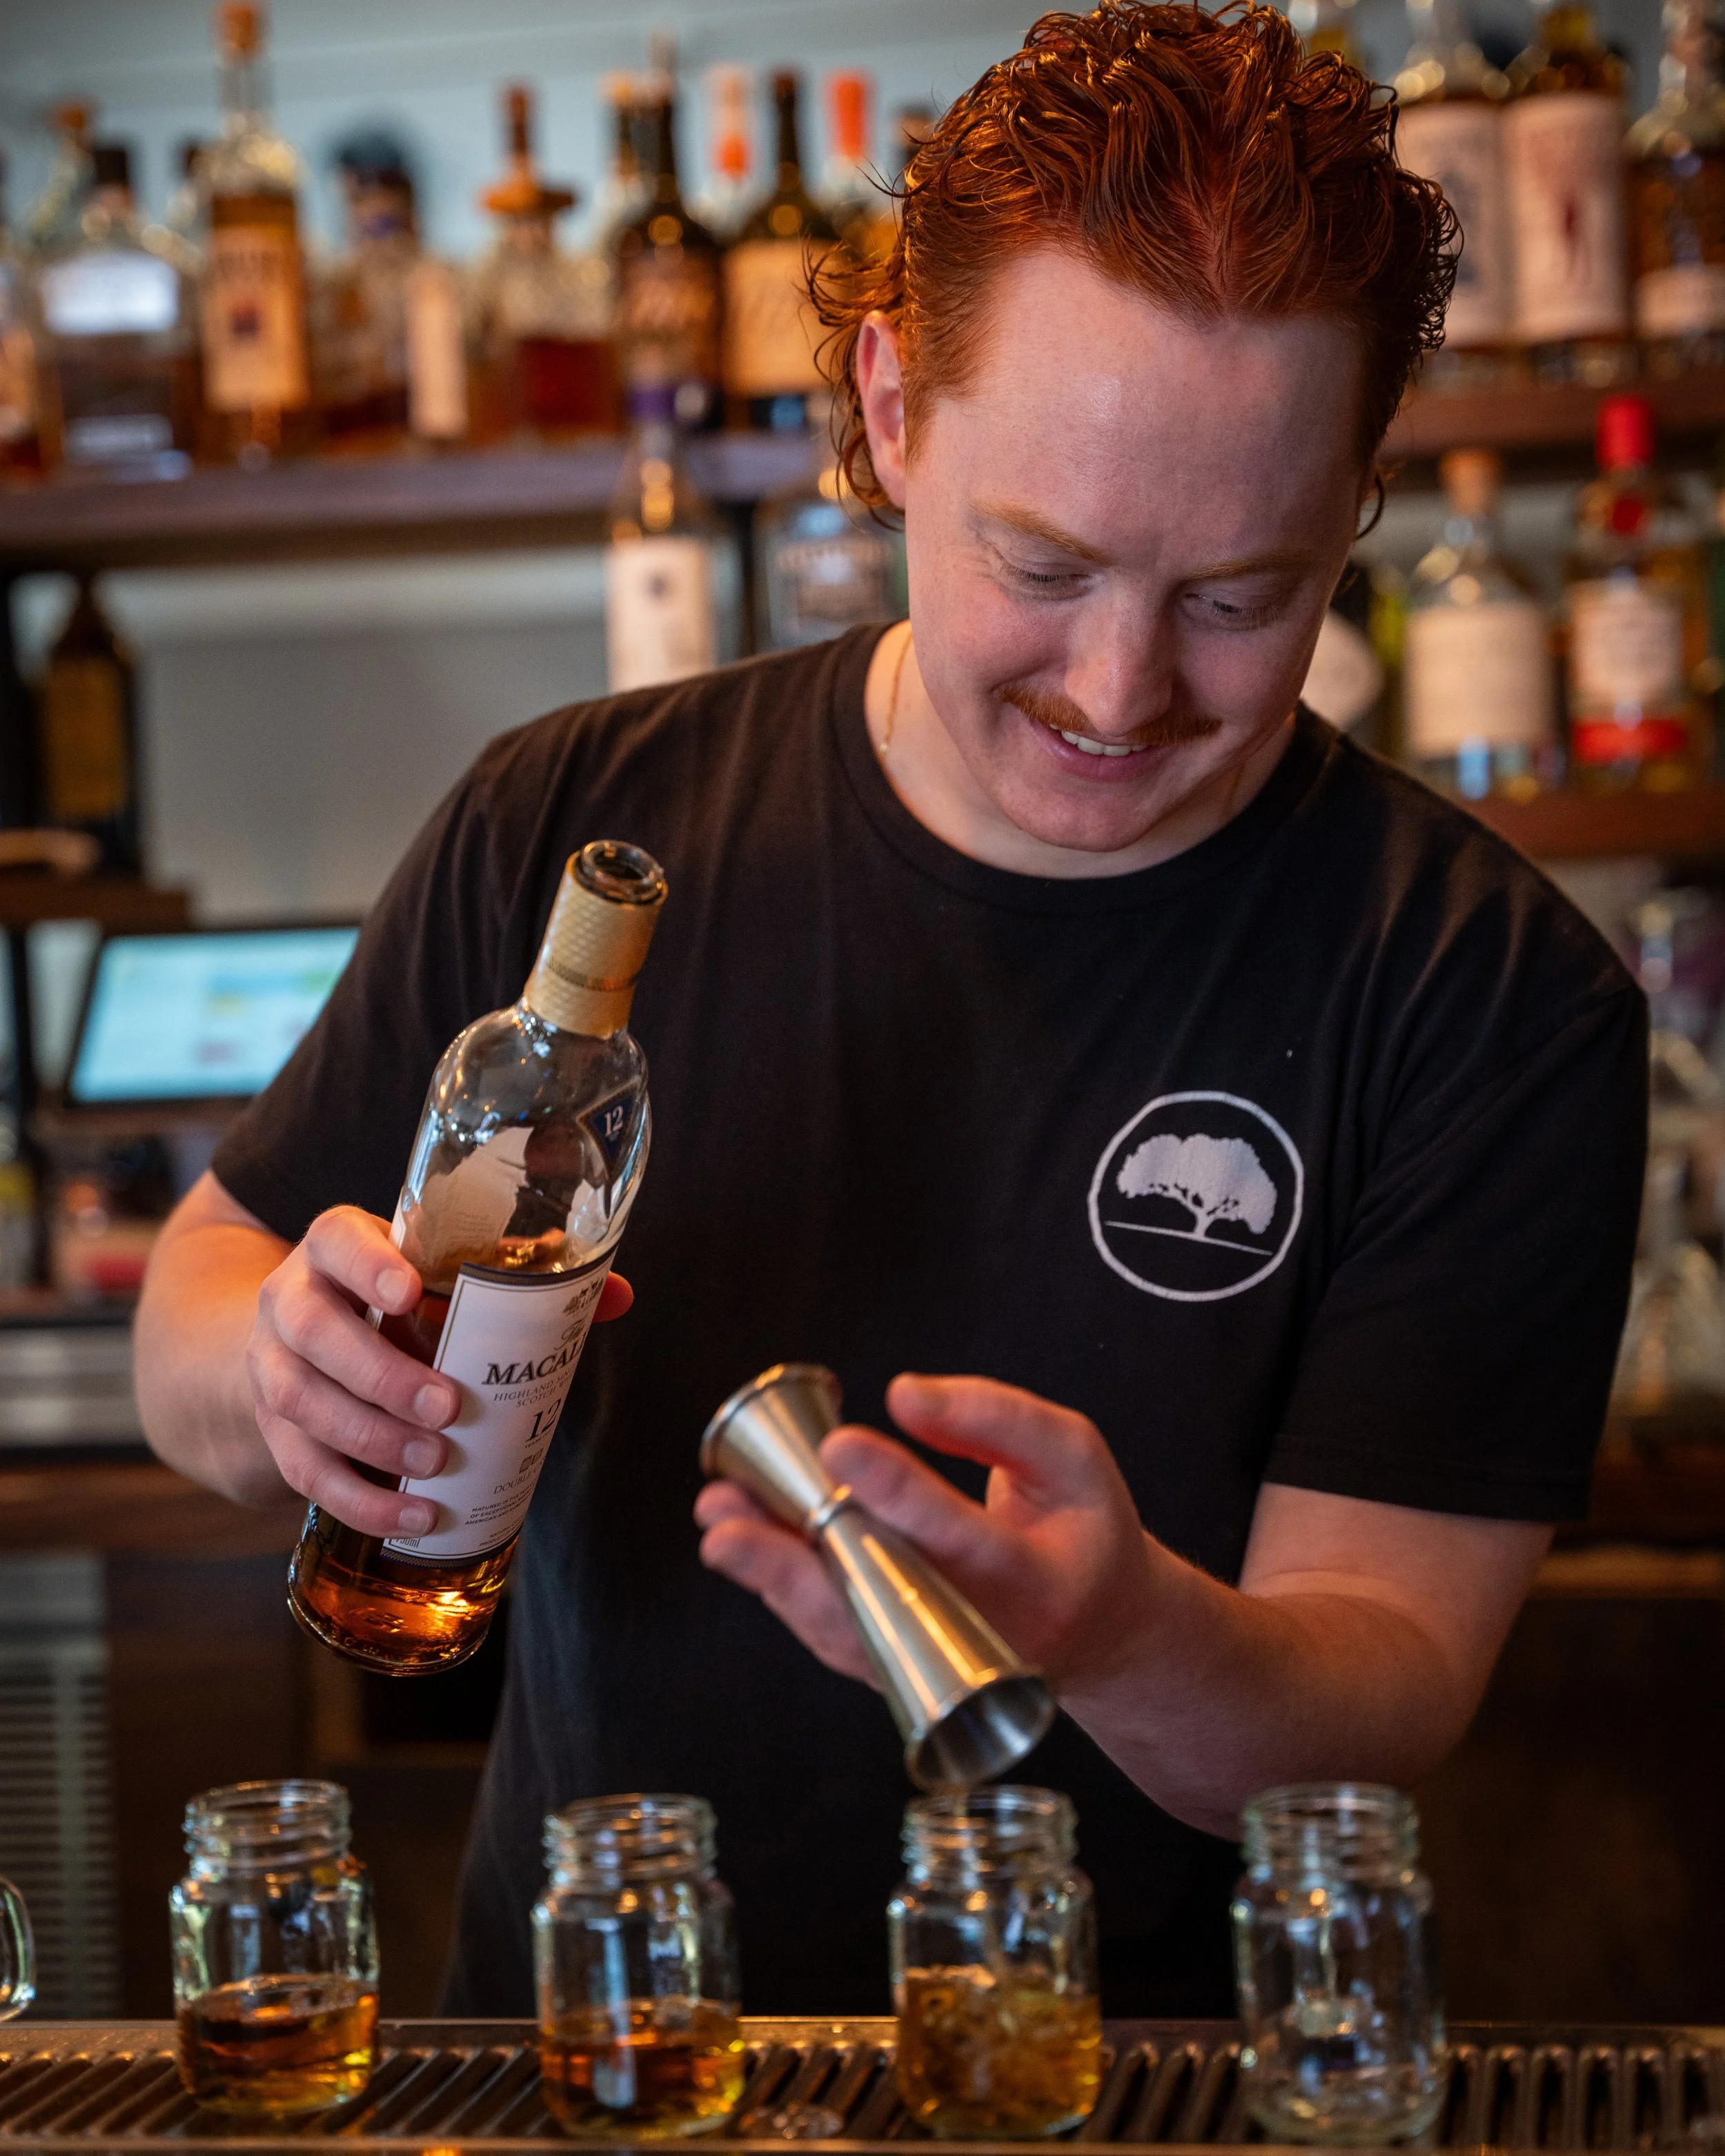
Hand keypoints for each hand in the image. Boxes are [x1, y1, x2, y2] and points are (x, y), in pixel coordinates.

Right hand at [248, 1205, 632, 1537]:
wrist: (302, 1346)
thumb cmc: (396, 1306)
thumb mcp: (439, 1280)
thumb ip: (523, 1284)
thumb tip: (615, 1296)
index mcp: (335, 1248)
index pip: (337, 1239)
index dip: (366, 1265)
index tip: (409, 1293)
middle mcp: (290, 1300)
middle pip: (313, 1330)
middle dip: (380, 1373)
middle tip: (446, 1408)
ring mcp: (270, 1366)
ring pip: (299, 1401)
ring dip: (369, 1438)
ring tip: (433, 1463)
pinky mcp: (274, 1431)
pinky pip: (303, 1470)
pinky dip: (358, 1500)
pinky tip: (412, 1515)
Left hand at [693, 1374, 1158, 1695]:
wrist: (1101, 1630)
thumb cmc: (1083, 1528)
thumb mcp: (1071, 1457)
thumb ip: (997, 1418)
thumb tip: (904, 1396)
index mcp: (1039, 1581)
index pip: (960, 1536)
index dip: (898, 1491)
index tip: (840, 1445)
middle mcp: (982, 1640)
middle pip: (882, 1598)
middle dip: (801, 1554)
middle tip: (731, 1514)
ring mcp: (939, 1669)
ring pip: (845, 1630)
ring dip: (772, 1576)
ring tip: (719, 1524)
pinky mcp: (905, 1674)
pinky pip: (837, 1638)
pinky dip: (785, 1594)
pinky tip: (743, 1547)